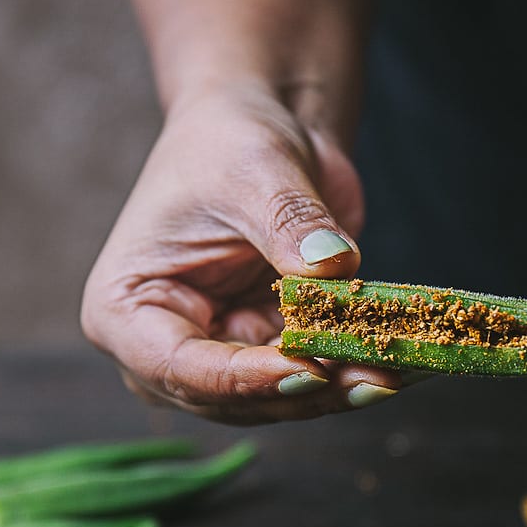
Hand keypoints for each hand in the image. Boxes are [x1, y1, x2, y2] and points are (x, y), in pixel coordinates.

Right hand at [81, 82, 403, 420]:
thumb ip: (289, 222)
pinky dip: (352, 369)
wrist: (262, 125)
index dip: (245, 380)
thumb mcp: (255, 168)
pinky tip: (401, 361)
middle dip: (303, 391)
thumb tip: (333, 264)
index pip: (178, 369)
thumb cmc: (229, 138)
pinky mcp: (268, 351)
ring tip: (395, 371)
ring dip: (337, 389)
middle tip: (373, 376)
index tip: (310, 370)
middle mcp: (164, 348)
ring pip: (275, 400)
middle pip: (231, 399)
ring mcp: (217, 356)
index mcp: (125, 310)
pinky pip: (310, 377)